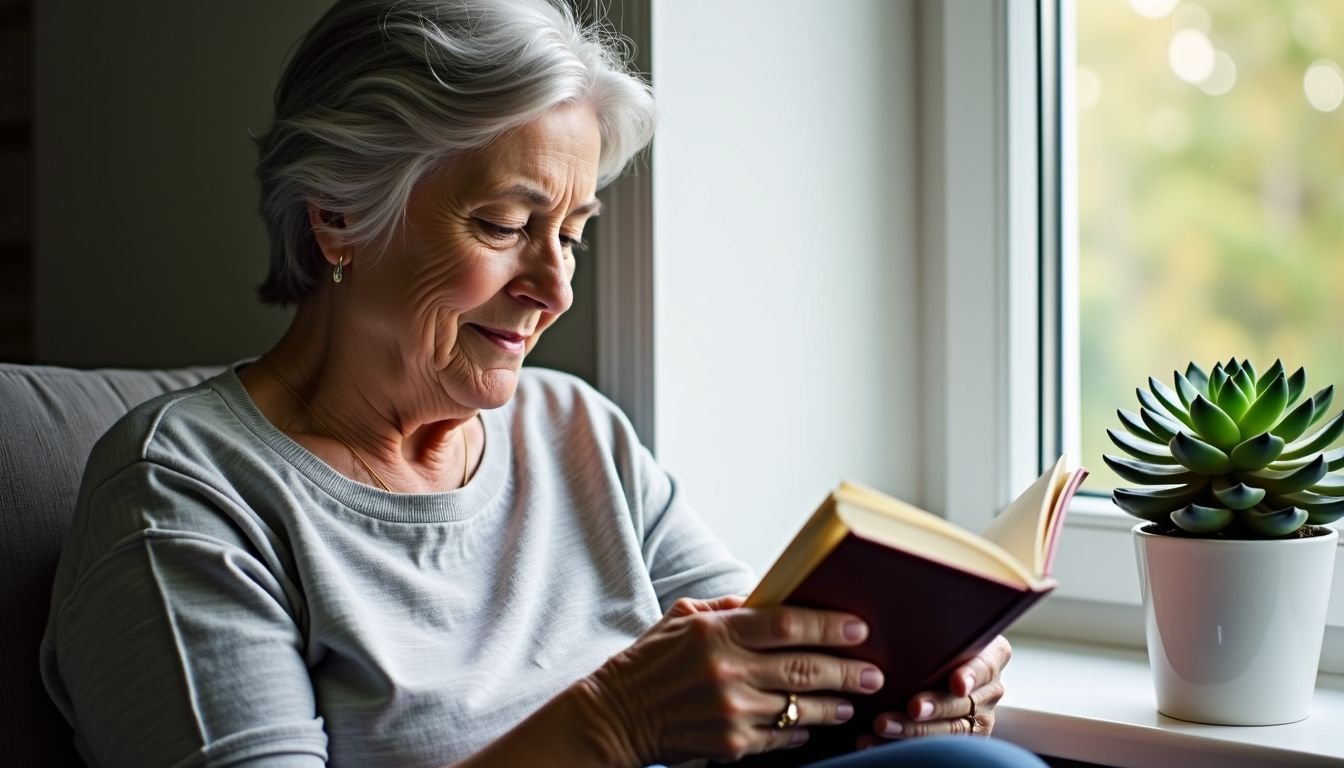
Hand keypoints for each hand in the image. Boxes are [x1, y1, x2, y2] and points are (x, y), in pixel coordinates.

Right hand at [584, 596, 884, 764]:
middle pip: (803, 669)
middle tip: (873, 672)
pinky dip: (802, 731)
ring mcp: (731, 711)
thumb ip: (728, 607)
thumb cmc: (651, 660)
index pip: (786, 624)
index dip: (827, 626)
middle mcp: (726, 671)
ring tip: (854, 700)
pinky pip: (781, 737)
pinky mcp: (730, 745)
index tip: (858, 627)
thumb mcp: (682, 617)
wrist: (617, 714)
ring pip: (800, 708)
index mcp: (716, 632)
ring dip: (835, 705)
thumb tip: (771, 598)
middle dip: (847, 670)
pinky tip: (815, 725)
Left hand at [860, 635, 1010, 746]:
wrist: (931, 660)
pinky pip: (934, 747)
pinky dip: (900, 745)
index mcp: (991, 653)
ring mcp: (978, 715)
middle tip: (911, 707)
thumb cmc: (932, 637)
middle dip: (934, 706)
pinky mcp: (961, 738)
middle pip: (963, 702)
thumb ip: (931, 623)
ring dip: (912, 730)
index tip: (956, 682)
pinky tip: (872, 741)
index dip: (971, 674)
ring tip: (882, 725)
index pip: (986, 664)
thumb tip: (896, 607)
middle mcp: (990, 687)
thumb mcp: (939, 625)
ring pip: (948, 729)